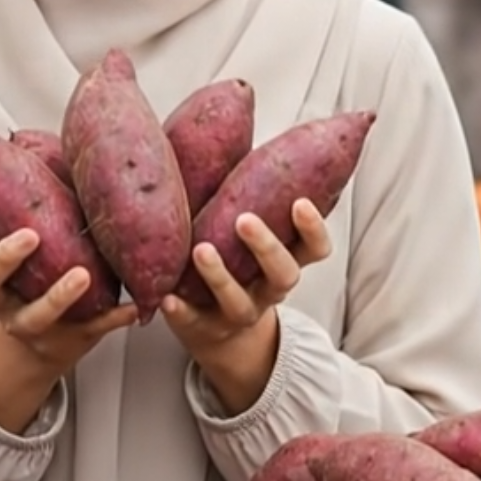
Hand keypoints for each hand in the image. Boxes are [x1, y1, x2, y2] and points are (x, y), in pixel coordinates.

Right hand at [0, 192, 135, 373]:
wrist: (47, 343)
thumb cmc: (39, 270)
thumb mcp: (28, 235)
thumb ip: (35, 198)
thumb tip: (46, 132)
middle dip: (3, 257)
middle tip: (29, 235)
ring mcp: (30, 323)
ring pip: (35, 315)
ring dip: (58, 295)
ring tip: (83, 274)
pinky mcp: (67, 341)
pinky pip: (90, 332)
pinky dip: (111, 319)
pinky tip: (132, 309)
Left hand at [161, 201, 333, 412]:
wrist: (224, 340)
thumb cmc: (237, 272)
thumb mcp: (255, 249)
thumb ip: (254, 209)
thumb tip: (246, 140)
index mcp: (283, 268)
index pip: (312, 249)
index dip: (312, 229)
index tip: (299, 202)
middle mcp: (266, 294)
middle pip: (282, 274)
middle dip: (266, 247)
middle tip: (246, 221)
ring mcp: (236, 316)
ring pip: (238, 302)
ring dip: (220, 276)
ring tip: (201, 250)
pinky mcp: (201, 330)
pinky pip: (193, 322)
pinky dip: (180, 311)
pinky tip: (168, 298)